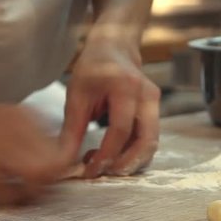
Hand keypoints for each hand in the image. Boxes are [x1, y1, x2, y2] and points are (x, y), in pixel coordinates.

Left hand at [61, 38, 160, 177]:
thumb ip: (73, 130)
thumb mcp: (76, 95)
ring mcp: (155, 102)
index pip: (120, 129)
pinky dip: (134, 152)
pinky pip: (149, 138)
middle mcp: (146, 95)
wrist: (114, 47)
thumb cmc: (93, 68)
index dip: (107, 154)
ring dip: (132, 161)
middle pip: (146, 140)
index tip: (91, 169)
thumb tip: (65, 161)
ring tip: (107, 165)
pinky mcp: (155, 110)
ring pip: (151, 143)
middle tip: (104, 173)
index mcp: (125, 86)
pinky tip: (114, 154)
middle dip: (126, 164)